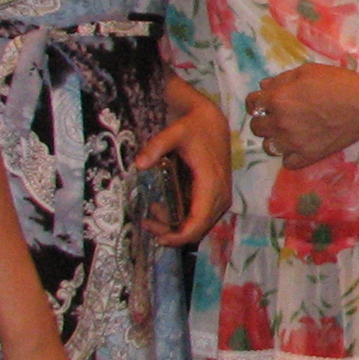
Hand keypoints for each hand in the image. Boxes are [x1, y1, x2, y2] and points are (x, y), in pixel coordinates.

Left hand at [141, 93, 231, 245]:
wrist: (213, 122)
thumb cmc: (194, 127)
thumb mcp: (174, 132)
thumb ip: (156, 146)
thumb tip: (138, 165)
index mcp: (211, 184)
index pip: (198, 222)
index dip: (179, 237)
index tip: (157, 238)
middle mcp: (220, 195)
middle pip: (197, 230)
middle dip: (172, 233)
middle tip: (147, 222)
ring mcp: (221, 198)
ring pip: (200, 227)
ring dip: (176, 227)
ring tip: (153, 212)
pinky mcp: (217, 197)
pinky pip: (201, 219)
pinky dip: (183, 220)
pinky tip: (165, 208)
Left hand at [245, 64, 358, 170]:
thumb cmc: (337, 83)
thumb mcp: (307, 71)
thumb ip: (281, 79)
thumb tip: (263, 86)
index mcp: (278, 100)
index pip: (252, 103)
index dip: (256, 100)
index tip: (264, 101)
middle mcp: (280, 123)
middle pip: (256, 126)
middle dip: (263, 119)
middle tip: (276, 115)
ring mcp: (293, 143)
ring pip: (268, 146)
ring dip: (274, 138)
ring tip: (286, 131)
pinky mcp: (307, 156)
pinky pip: (286, 162)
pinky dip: (289, 155)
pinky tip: (297, 146)